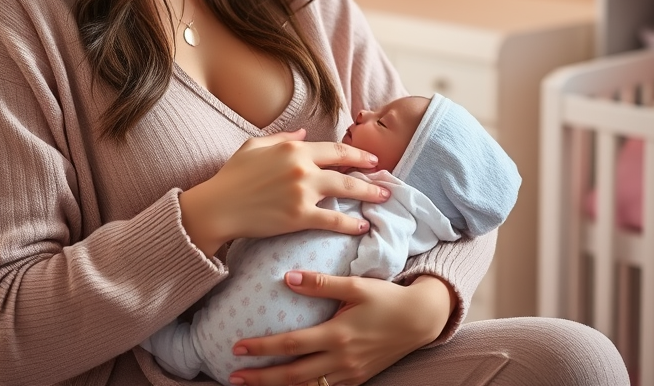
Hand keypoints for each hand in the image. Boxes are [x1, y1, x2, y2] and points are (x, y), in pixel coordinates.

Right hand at [179, 129, 390, 255]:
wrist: (218, 207)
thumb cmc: (233, 176)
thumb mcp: (255, 146)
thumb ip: (282, 138)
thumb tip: (305, 135)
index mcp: (293, 149)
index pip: (334, 149)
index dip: (357, 154)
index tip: (371, 159)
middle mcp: (302, 167)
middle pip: (346, 169)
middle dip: (369, 173)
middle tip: (385, 179)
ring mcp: (302, 192)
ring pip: (345, 191)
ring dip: (368, 195)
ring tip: (383, 199)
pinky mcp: (299, 217)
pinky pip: (333, 220)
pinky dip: (350, 224)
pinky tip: (362, 226)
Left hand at [227, 271, 454, 385]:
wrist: (420, 320)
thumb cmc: (387, 298)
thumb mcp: (356, 285)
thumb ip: (322, 283)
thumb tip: (289, 277)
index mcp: (337, 335)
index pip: (291, 345)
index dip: (262, 348)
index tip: (238, 347)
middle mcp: (341, 360)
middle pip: (293, 375)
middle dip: (261, 378)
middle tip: (232, 376)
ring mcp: (350, 373)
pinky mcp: (357, 379)